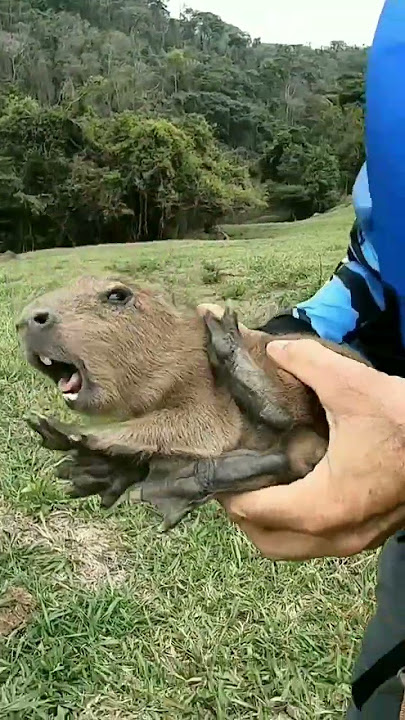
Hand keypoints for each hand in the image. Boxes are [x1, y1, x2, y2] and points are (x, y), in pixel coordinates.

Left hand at [216, 338, 404, 559]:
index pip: (254, 512)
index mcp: (323, 506)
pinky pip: (317, 543)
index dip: (228, 491)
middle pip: (266, 542)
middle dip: (242, 515)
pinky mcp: (369, 536)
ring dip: (269, 523)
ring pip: (292, 549)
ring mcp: (355, 542)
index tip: (218, 467)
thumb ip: (307, 363)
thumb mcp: (354, 386)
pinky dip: (295, 525)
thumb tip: (275, 350)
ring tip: (260, 484)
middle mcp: (335, 534)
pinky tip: (297, 488)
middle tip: (234, 479)